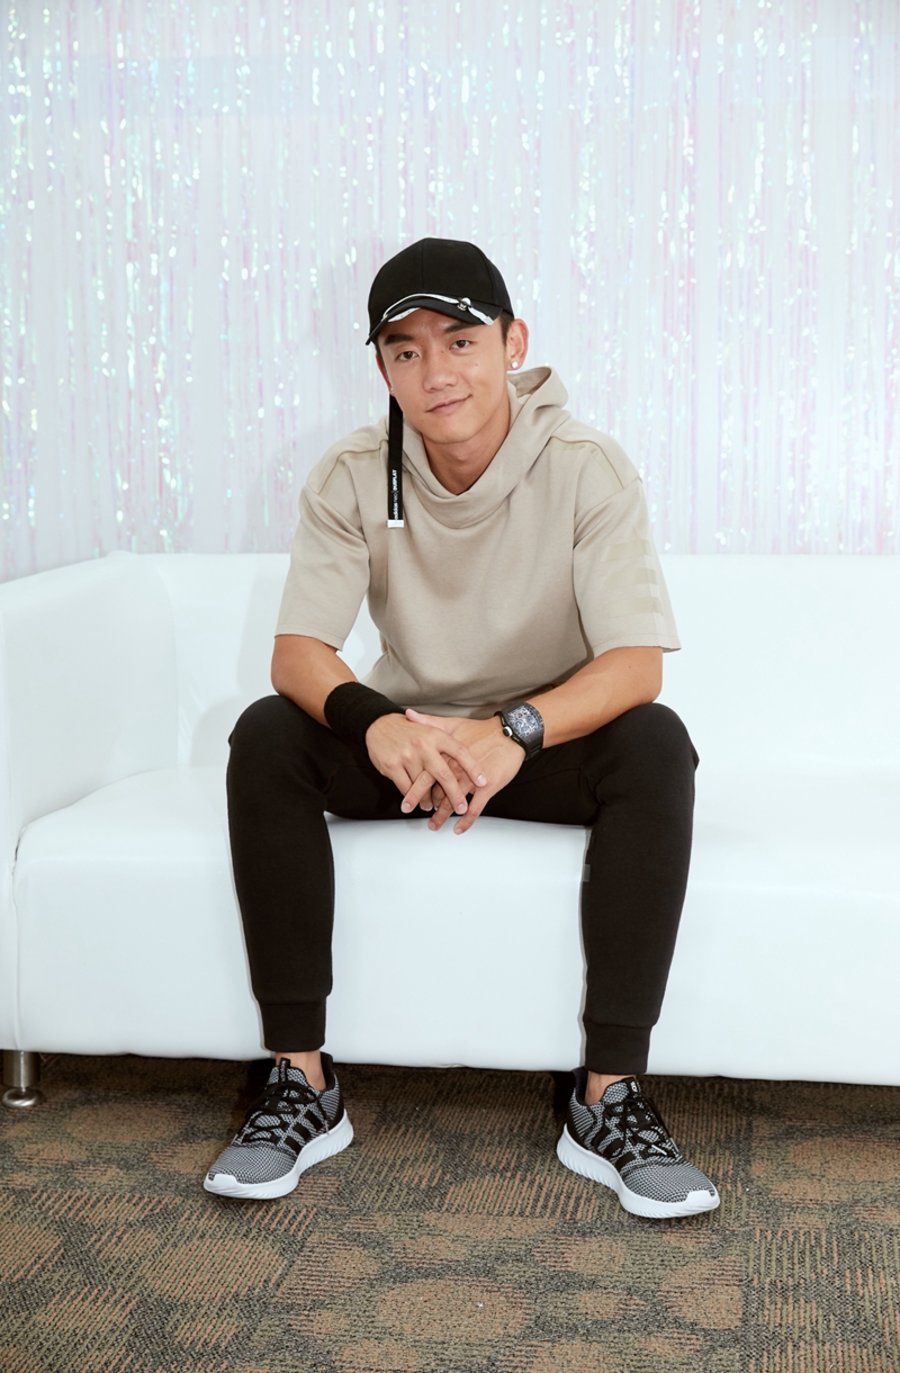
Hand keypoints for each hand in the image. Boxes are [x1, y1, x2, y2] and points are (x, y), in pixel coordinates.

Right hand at [364, 713, 486, 816]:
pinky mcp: (392, 766)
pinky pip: (406, 787)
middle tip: (462, 807)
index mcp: (436, 735)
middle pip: (444, 774)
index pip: (460, 752)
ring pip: (423, 786)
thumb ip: (448, 740)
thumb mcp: (429, 728)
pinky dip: (413, 797)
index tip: (483, 782)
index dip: (473, 768)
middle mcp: (423, 745)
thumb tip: (472, 753)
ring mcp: (407, 756)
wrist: (378, 725)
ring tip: (435, 807)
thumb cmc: (407, 729)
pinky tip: (418, 802)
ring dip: (430, 800)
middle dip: (454, 794)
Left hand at [404, 708, 525, 833]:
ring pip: (452, 803)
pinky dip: (466, 821)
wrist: (510, 734)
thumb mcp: (452, 723)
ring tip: (434, 825)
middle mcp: (456, 768)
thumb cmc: (482, 730)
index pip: (423, 774)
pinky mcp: (487, 787)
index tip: (404, 795)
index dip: (412, 787)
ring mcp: (471, 779)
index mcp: (446, 755)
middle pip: (434, 790)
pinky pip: (475, 809)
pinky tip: (459, 829)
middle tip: (410, 811)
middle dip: (421, 803)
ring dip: (441, 816)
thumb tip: (407, 714)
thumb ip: (428, 722)